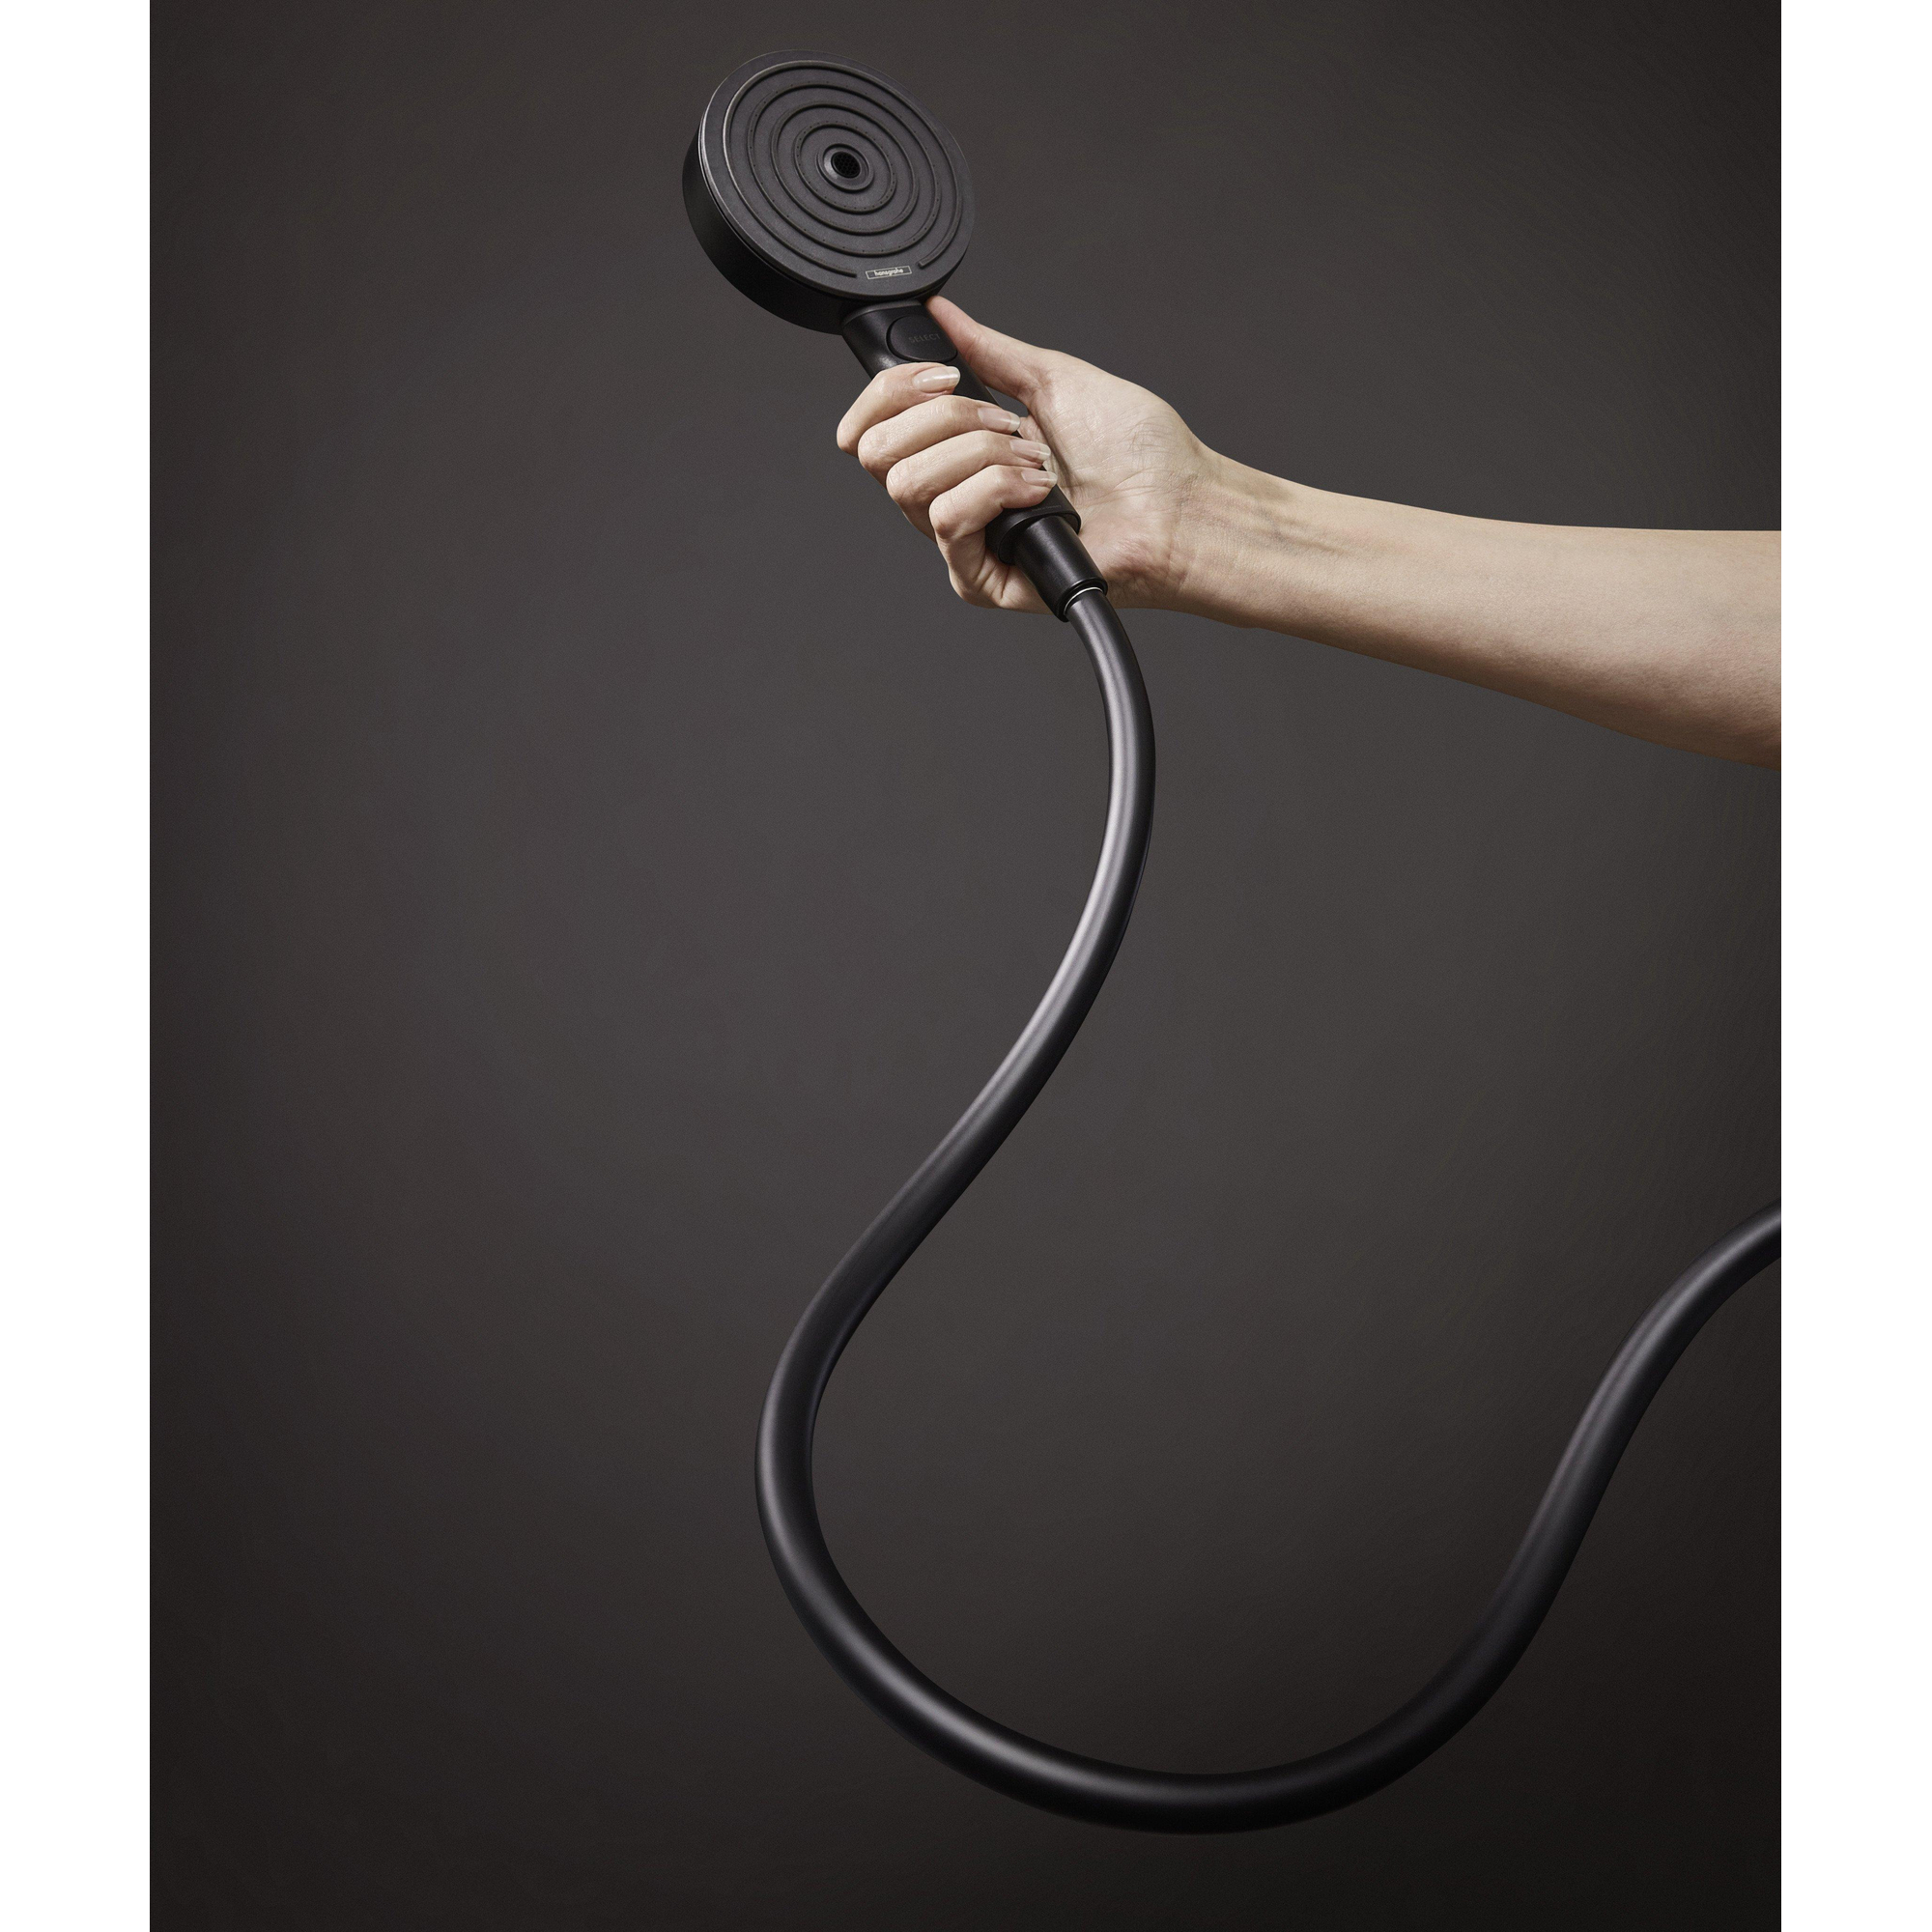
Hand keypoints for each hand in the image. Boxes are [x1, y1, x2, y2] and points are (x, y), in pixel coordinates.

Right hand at [834, 296, 1215, 613]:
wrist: (1178, 504)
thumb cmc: (1138, 453)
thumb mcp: (1052, 379)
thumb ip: (988, 349)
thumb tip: (942, 313)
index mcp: (959, 453)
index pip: (874, 427)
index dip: (891, 391)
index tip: (941, 375)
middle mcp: (952, 497)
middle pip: (879, 455)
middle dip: (944, 420)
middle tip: (1007, 425)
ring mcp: (964, 542)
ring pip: (909, 486)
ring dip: (981, 456)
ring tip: (1036, 465)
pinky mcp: (980, 579)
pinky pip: (948, 522)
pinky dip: (996, 492)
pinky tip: (1040, 495)